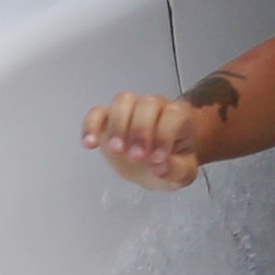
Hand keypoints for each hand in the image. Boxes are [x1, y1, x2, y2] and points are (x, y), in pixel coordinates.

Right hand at [82, 89, 213, 190]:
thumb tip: (160, 168)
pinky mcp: (109, 118)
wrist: (155, 163)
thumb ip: (177, 171)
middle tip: (136, 157)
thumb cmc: (172, 162)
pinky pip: (97, 112)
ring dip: (117, 125)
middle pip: (147, 104)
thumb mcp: (183, 173)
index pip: (174, 115)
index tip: (158, 160)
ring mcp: (131, 110)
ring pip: (123, 101)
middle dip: (140, 131)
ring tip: (116, 150)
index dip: (165, 136)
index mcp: (179, 117)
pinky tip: (91, 144)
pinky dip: (91, 126)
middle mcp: (156, 107)